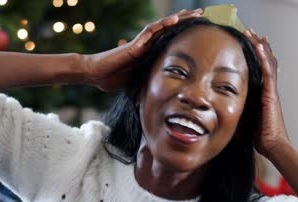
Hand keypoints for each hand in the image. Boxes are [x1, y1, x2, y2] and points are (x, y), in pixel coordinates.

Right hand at [83, 9, 202, 91]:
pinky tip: (174, 19)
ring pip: (162, 27)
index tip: (198, 30)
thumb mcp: (136, 81)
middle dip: (186, 22)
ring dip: (179, 19)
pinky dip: (162, 25)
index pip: (169, 40)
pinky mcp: (134, 45)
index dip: (183, 34)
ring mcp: (140, 43)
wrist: (94, 75)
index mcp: (148, 54)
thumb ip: (147, 80)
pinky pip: (149, 32)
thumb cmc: (110, 79)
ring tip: (194, 13)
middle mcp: (146, 46)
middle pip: (169, 30)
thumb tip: (159, 90)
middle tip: (202, 15)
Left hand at [244, 29, 289, 157]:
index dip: (253, 55)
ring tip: (253, 34)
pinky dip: (264, 58)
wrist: (271, 145)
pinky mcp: (271, 94)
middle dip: (256, 46)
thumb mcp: (241, 117)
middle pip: (264, 61)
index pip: (258, 68)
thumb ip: (232, 109)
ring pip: (267, 62)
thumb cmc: (257, 135)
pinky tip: (259, 47)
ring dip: (260, 47)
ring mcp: (270, 90)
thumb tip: (213, 109)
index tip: (244, 44)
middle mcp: (266, 88)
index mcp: (260, 92)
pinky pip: (268, 72)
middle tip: (248, 33)